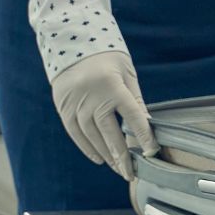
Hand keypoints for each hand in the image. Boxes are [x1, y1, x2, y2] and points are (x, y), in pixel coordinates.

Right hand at [50, 50, 157, 179]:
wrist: (71, 40)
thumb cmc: (107, 58)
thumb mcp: (127, 74)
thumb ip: (136, 101)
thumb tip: (146, 128)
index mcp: (113, 86)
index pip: (132, 116)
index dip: (142, 135)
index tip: (151, 152)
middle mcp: (92, 96)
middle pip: (109, 132)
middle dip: (122, 156)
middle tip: (132, 174)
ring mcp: (74, 103)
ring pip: (92, 136)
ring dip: (106, 155)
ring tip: (119, 169)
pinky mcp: (63, 106)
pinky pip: (76, 132)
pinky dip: (88, 147)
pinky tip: (100, 158)